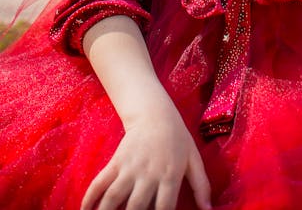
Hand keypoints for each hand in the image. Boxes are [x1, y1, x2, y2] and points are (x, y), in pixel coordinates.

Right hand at [81, 109, 211, 209]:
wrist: (154, 112)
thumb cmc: (177, 137)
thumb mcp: (193, 158)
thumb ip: (201, 185)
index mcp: (170, 176)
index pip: (164, 209)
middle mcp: (148, 174)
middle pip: (136, 208)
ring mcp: (130, 168)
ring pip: (114, 197)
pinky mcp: (115, 162)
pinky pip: (100, 182)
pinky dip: (90, 197)